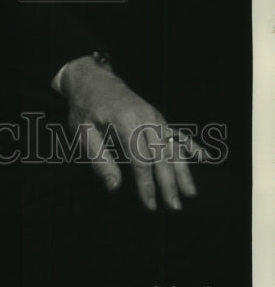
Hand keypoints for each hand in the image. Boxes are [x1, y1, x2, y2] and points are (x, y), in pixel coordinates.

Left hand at [60, 55, 203, 210]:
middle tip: (175, 208)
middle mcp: (146, 118)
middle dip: (169, 183)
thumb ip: (99, 159)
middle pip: (161, 155)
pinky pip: (177, 133)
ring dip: (183, 171)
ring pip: (173, 147)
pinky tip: (204, 157)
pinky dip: (191, 145)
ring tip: (190, 194)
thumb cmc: (85, 108)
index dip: (146, 184)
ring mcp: (154, 116)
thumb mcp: (82, 132)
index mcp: (126, 122)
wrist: (92, 79)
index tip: (150, 205)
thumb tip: (115, 187)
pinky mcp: (157, 117)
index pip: (140, 160)